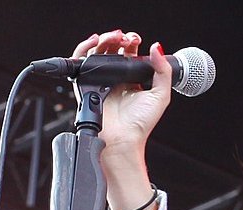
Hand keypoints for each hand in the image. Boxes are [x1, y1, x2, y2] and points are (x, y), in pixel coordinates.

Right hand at [72, 30, 171, 157]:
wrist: (123, 138)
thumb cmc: (141, 123)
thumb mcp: (160, 96)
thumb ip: (163, 72)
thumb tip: (157, 48)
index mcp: (132, 80)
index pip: (129, 54)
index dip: (131, 43)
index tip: (135, 39)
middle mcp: (116, 79)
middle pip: (113, 50)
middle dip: (118, 38)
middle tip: (126, 38)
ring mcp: (100, 80)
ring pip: (98, 52)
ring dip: (105, 39)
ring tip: (114, 37)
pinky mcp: (86, 84)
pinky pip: (80, 61)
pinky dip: (84, 48)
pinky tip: (94, 42)